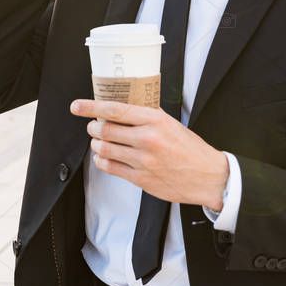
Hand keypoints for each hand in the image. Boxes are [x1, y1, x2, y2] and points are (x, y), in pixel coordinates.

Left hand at [70, 99, 228, 209]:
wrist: (208, 177)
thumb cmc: (190, 149)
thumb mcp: (171, 123)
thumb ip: (147, 116)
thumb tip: (123, 107)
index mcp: (155, 120)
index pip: (115, 110)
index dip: (91, 107)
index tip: (77, 106)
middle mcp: (147, 139)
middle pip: (105, 130)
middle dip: (93, 127)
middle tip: (93, 126)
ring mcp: (143, 161)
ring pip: (104, 149)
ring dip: (96, 144)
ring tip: (100, 142)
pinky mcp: (141, 179)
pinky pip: (111, 168)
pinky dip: (102, 160)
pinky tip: (104, 157)